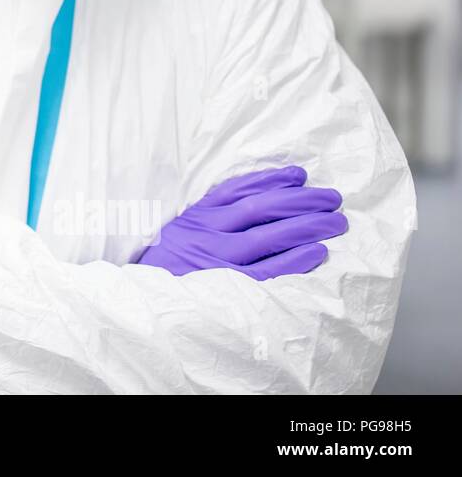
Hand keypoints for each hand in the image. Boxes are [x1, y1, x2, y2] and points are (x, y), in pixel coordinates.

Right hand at [135, 166, 346, 280]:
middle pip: (261, 209)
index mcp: (195, 216)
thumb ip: (207, 215)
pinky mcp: (227, 286)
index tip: (300, 175)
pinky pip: (268, 270)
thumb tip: (255, 198)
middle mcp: (207, 233)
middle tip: (332, 198)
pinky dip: (294, 259)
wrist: (141, 301)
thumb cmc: (165, 264)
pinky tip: (316, 251)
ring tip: (335, 221)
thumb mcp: (178, 230)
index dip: (272, 180)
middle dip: (301, 200)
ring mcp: (217, 260)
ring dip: (306, 226)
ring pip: (268, 236)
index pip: (239, 190)